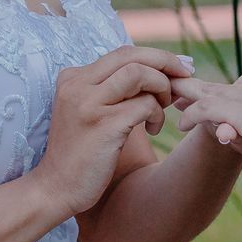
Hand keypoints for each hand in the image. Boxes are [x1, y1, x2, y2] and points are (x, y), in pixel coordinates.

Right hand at [38, 47, 191, 213]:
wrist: (56, 188)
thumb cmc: (81, 153)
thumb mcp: (89, 111)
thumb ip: (111, 90)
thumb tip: (156, 70)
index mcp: (73, 78)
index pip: (122, 53)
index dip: (155, 57)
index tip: (177, 68)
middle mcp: (77, 84)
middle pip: (131, 56)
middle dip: (166, 63)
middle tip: (185, 78)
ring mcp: (88, 103)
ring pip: (139, 74)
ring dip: (162, 88)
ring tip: (163, 108)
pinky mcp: (103, 125)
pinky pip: (144, 105)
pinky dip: (157, 114)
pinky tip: (153, 130)